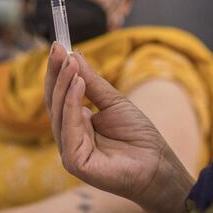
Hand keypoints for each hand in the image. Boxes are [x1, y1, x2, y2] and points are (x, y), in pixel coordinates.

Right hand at [45, 44, 194, 212]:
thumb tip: (74, 56)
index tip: (58, 47)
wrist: (157, 164)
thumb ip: (92, 82)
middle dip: (56, 75)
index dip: (57, 72)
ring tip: (71, 63)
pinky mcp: (74, 162)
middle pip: (54, 103)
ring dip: (64, 85)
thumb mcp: (114, 102)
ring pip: (59, 113)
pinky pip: (68, 129)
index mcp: (76, 125)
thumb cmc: (139, 137)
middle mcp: (69, 138)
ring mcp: (69, 151)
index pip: (60, 95)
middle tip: (59, 50)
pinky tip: (78, 85)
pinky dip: (71, 105)